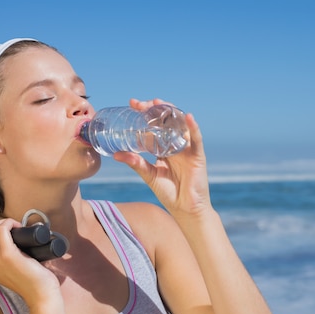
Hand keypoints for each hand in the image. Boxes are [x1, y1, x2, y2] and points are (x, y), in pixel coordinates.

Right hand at [0, 219, 59, 302]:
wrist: (41, 295)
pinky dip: (9, 223)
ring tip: (16, 227)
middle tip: (11, 227)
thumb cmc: (32, 281)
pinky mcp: (8, 255)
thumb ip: (3, 261)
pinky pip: (2, 230)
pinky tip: (18, 226)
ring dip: (3, 222)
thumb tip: (10, 240)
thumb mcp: (9, 272)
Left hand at [114, 98, 212, 218]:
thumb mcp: (149, 175)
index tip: (132, 105)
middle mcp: (176, 144)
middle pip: (167, 121)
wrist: (186, 209)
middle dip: (155, 110)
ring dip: (172, 112)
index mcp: (164, 148)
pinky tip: (188, 117)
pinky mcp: (198, 155)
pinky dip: (193, 127)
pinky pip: (196, 139)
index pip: (154, 126)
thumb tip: (116, 154)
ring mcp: (187, 148)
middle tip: (140, 104)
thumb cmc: (170, 193)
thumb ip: (136, 163)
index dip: (145, 114)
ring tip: (159, 104)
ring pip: (180, 125)